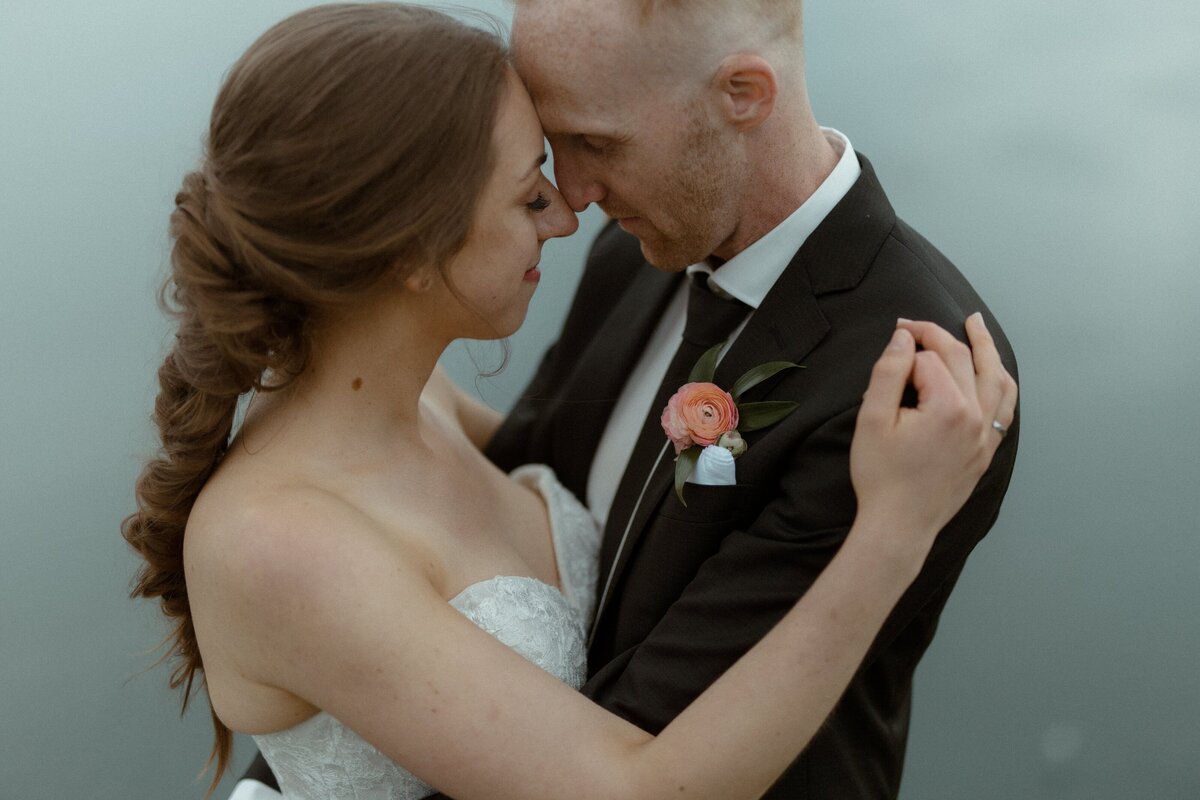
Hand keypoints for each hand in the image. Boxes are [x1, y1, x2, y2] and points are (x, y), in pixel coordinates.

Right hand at [850, 313, 1016, 553]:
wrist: (899, 524)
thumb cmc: (881, 476)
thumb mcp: (872, 420)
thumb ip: (888, 373)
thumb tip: (902, 339)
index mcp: (948, 408)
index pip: (928, 360)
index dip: (905, 349)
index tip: (889, 345)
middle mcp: (976, 417)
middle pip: (962, 359)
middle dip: (936, 336)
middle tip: (910, 326)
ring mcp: (986, 434)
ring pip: (995, 377)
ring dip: (984, 347)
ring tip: (974, 324)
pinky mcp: (987, 449)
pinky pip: (1005, 406)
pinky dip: (1001, 381)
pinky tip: (993, 370)